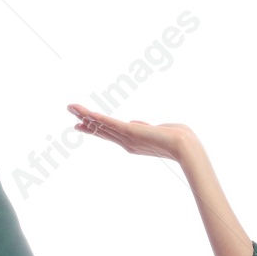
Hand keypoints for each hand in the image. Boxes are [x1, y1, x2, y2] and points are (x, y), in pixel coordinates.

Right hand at [68, 103, 193, 160]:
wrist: (185, 147)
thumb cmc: (179, 139)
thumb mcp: (158, 130)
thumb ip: (144, 127)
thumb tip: (135, 124)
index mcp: (133, 142)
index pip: (110, 133)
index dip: (96, 128)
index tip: (82, 124)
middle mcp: (127, 143)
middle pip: (101, 130)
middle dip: (86, 122)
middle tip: (71, 115)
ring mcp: (127, 138)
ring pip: (102, 126)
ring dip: (86, 116)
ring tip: (71, 108)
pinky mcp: (131, 132)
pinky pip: (110, 124)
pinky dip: (98, 118)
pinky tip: (87, 114)